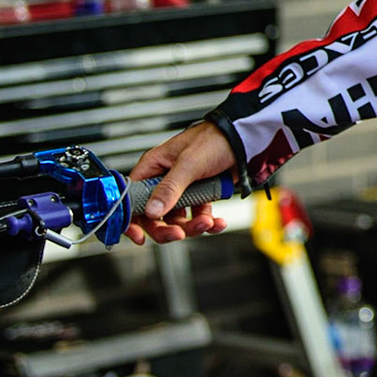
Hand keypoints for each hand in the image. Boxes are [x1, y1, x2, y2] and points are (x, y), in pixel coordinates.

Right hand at [123, 121, 236, 244]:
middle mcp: (164, 180)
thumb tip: (152, 211)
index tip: (139, 236)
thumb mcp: (189, 164)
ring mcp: (182, 189)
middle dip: (167, 228)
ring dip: (192, 226)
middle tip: (178, 234)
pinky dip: (207, 222)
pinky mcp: (200, 195)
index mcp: (153, 167)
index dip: (131, 219)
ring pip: (177, 219)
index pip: (131, 198)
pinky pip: (197, 216)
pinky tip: (217, 222)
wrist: (245, 139)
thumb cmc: (214, 139)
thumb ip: (170, 188)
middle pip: (154, 215)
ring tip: (207, 223)